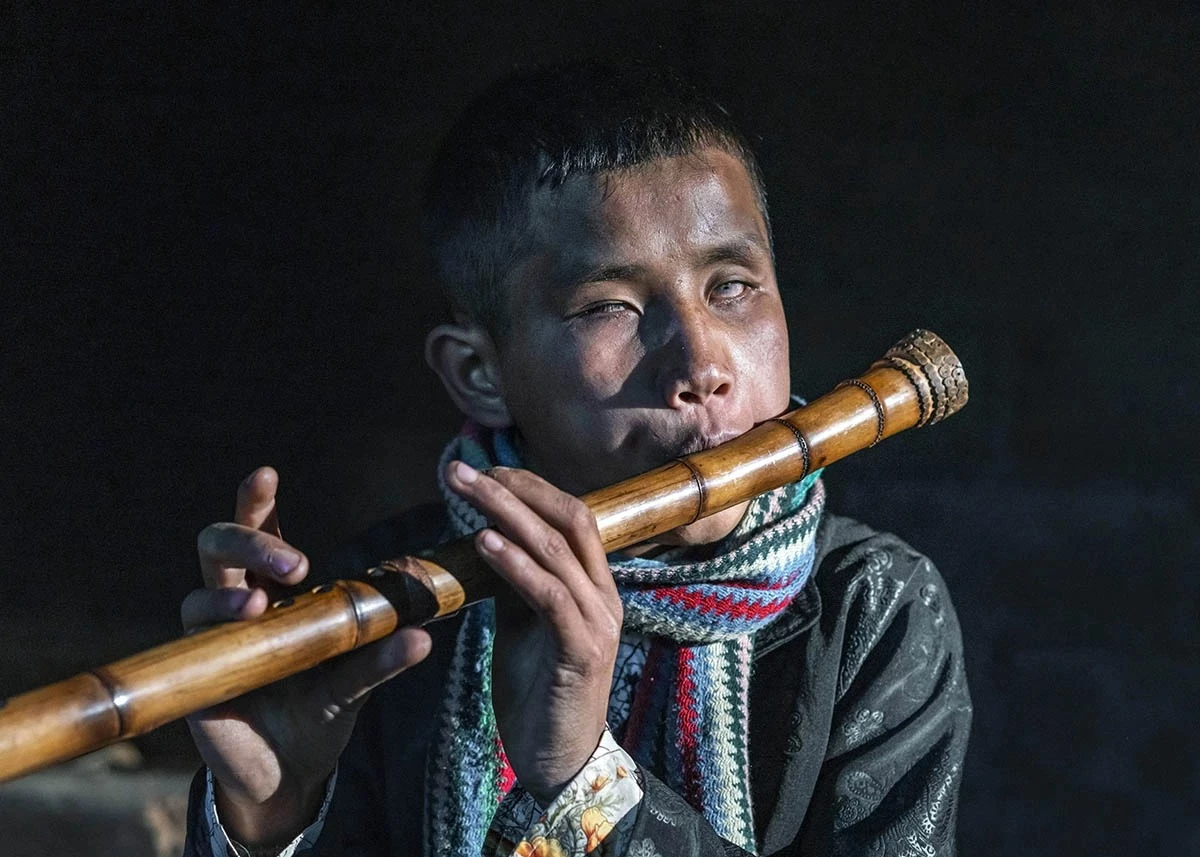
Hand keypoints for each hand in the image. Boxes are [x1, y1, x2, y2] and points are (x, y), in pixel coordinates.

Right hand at [182, 467, 431, 844]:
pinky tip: (240, 626)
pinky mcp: (195, 675)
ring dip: (230, 591)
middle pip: (221, 546)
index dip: (256, 502)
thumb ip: (380, 658)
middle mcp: (237, 604)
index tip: (266, 474)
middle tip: (293, 562)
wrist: (288, 773)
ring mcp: (211, 637)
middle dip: (249, 538)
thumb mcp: (355, 682)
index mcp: (276, 592)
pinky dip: (217, 629)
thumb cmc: (319, 712)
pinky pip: (195, 642)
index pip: (260, 533)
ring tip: (259, 605)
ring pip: (201, 590)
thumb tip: (424, 636)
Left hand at [444, 461, 621, 804]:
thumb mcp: (523, 624)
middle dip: (517, 489)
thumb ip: (517, 583)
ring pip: (556, 551)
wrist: (558, 761)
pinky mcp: (580, 653)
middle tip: (466, 469)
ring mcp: (597, 624)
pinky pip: (549, 596)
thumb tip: (487, 536)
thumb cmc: (538, 691)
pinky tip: (484, 542)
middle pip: (569, 520)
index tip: (486, 469)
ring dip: (508, 515)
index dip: (531, 488)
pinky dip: (515, 565)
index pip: (573, 518)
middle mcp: (604, 597)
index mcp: (595, 587)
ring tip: (468, 491)